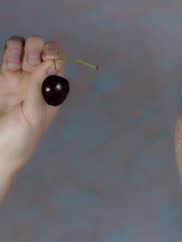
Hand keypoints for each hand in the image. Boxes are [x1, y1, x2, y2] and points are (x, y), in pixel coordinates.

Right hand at [0, 35, 64, 200]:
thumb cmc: (21, 138)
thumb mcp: (34, 115)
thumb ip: (39, 89)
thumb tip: (50, 63)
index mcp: (53, 87)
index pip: (58, 58)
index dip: (52, 52)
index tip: (43, 59)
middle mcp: (38, 78)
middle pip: (41, 47)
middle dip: (36, 48)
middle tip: (29, 64)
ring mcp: (20, 75)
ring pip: (23, 45)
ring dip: (20, 47)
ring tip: (14, 66)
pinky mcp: (3, 76)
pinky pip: (9, 53)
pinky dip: (9, 51)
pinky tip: (8, 67)